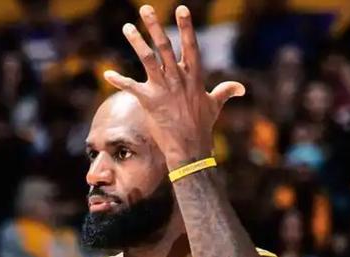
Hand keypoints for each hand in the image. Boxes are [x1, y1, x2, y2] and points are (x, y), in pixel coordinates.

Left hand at [104, 4, 244, 166]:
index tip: (181, 9)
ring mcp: (163, 90)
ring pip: (148, 60)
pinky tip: (107, 74)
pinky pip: (132, 88)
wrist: (189, 150)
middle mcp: (178, 80)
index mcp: (194, 77)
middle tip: (145, 8)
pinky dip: (119, 81)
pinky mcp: (150, 102)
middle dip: (155, 27)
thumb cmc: (202, 128)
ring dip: (136, 42)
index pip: (191, 46)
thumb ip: (225, 92)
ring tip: (127, 27)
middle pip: (165, 47)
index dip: (186, 27)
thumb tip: (242, 88)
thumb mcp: (215, 107)